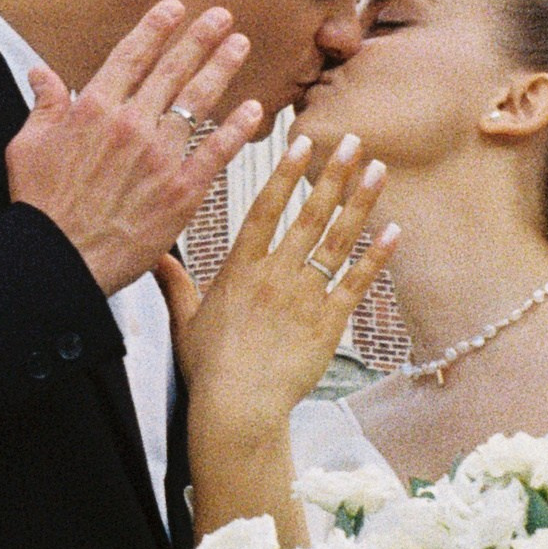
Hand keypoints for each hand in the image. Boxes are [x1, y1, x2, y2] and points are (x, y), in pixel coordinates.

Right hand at [4, 0, 263, 295]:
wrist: (59, 260)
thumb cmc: (40, 207)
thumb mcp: (27, 146)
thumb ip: (44, 105)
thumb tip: (41, 72)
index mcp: (93, 108)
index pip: (132, 55)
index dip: (156, 27)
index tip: (175, 8)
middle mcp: (131, 123)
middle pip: (173, 69)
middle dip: (200, 37)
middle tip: (223, 16)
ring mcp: (160, 156)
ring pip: (199, 101)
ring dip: (222, 68)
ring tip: (240, 45)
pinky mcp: (182, 190)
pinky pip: (216, 150)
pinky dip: (236, 128)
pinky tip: (253, 109)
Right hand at [159, 131, 399, 441]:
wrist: (238, 407)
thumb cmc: (210, 369)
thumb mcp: (185, 320)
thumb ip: (174, 283)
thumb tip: (153, 255)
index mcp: (241, 269)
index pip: (265, 208)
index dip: (285, 172)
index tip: (303, 141)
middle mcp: (276, 274)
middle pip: (309, 215)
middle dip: (332, 175)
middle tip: (354, 141)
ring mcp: (305, 296)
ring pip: (338, 240)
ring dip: (360, 203)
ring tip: (378, 171)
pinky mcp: (329, 323)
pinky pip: (357, 283)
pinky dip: (377, 257)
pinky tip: (394, 231)